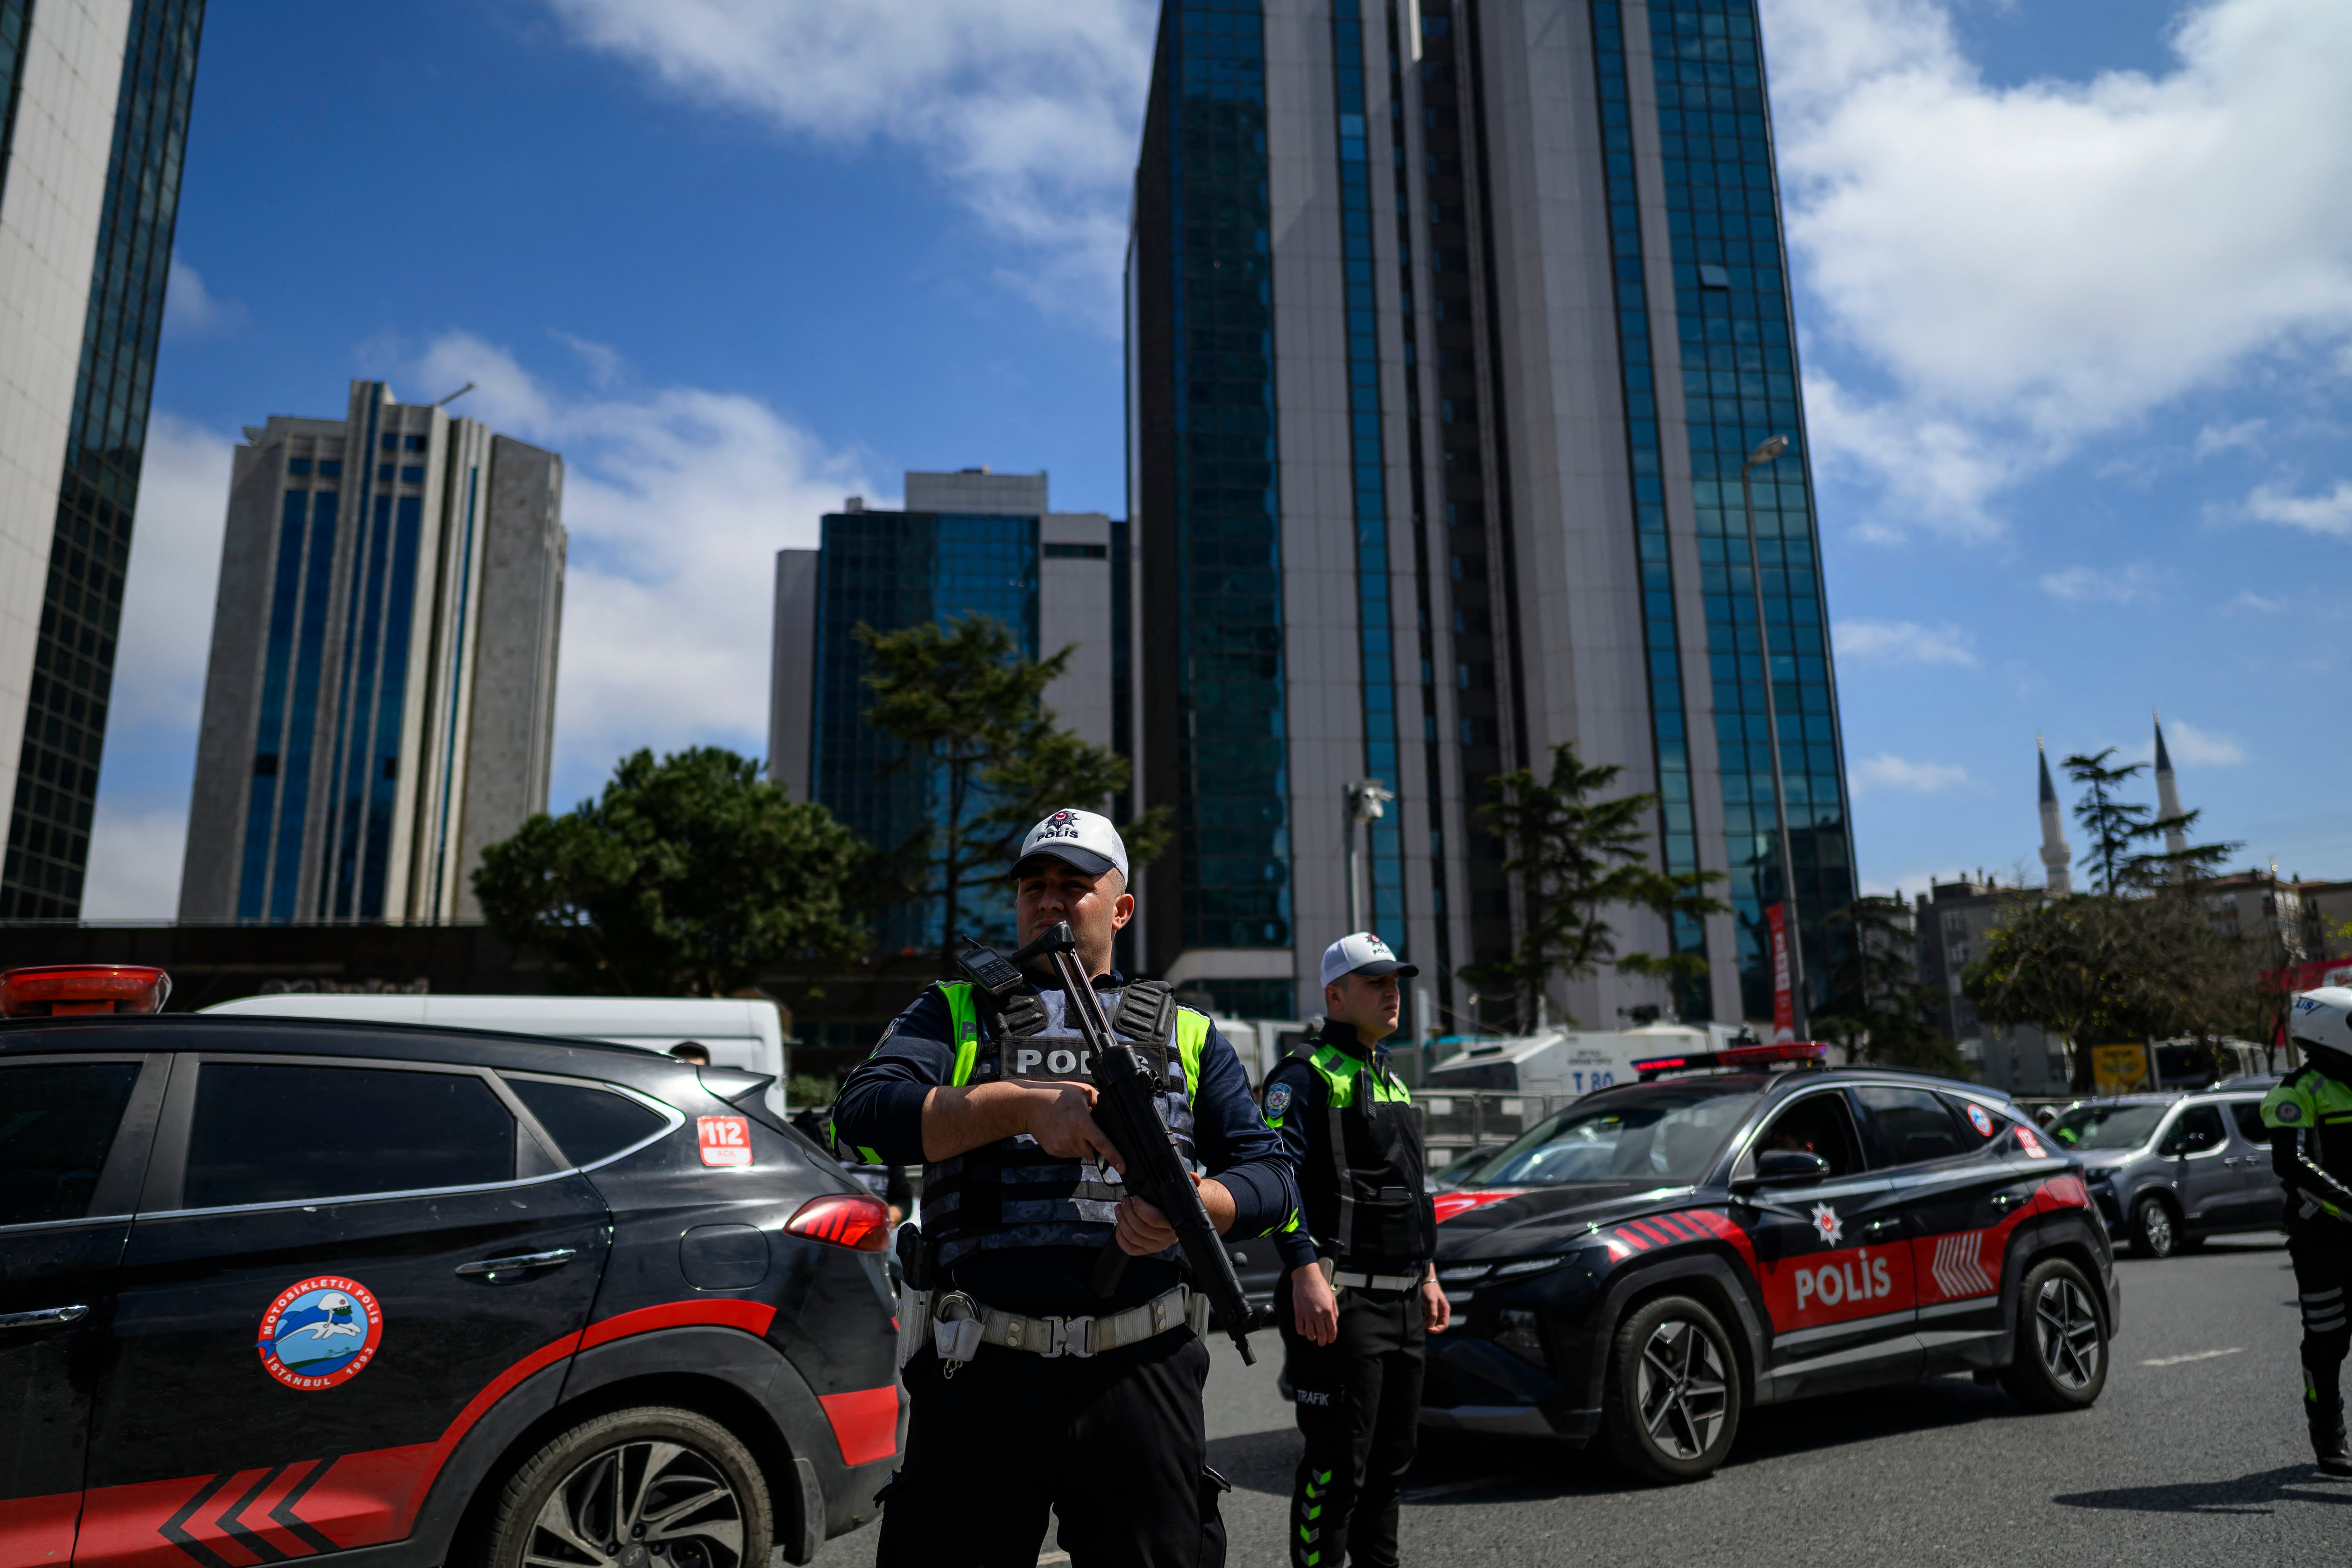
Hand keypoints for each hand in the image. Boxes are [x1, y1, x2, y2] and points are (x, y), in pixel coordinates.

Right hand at [1024, 1082, 1123, 1172]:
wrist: (1029, 1105)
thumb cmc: (1055, 1096)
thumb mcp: (1082, 1092)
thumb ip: (1098, 1102)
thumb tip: (1111, 1112)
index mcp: (1082, 1123)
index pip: (1101, 1143)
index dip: (1114, 1156)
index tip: (1123, 1168)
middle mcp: (1072, 1138)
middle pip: (1092, 1153)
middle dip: (1093, 1146)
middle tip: (1085, 1131)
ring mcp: (1061, 1146)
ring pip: (1080, 1154)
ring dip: (1081, 1146)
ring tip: (1071, 1129)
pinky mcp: (1053, 1151)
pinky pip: (1069, 1155)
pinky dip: (1070, 1147)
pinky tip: (1063, 1133)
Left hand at [1114, 1173, 1234, 1254]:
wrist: (1186, 1217)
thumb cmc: (1181, 1204)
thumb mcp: (1187, 1191)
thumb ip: (1191, 1182)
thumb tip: (1193, 1178)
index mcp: (1175, 1223)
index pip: (1153, 1219)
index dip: (1140, 1208)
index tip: (1135, 1198)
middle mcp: (1166, 1237)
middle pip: (1140, 1228)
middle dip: (1128, 1212)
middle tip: (1125, 1200)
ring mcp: (1157, 1245)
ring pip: (1134, 1237)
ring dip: (1122, 1222)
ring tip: (1120, 1209)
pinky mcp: (1148, 1250)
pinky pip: (1131, 1249)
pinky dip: (1121, 1239)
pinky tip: (1119, 1227)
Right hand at [1291, 1264, 1338, 1344]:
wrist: (1307, 1277)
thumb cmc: (1320, 1286)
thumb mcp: (1331, 1297)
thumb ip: (1334, 1311)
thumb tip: (1334, 1322)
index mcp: (1328, 1310)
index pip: (1332, 1330)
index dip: (1331, 1338)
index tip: (1330, 1340)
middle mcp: (1318, 1314)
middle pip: (1321, 1334)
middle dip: (1322, 1341)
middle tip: (1321, 1342)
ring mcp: (1307, 1314)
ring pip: (1310, 1334)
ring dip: (1312, 1337)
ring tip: (1313, 1337)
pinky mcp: (1298, 1312)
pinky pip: (1299, 1328)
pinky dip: (1302, 1332)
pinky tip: (1304, 1331)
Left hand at [1421, 1274, 1451, 1333]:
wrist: (1426, 1282)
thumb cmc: (1430, 1290)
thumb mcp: (1431, 1302)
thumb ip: (1432, 1314)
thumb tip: (1431, 1326)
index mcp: (1445, 1310)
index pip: (1445, 1325)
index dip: (1438, 1329)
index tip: (1430, 1330)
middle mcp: (1442, 1312)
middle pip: (1440, 1324)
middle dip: (1434, 1328)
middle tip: (1426, 1328)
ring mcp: (1436, 1311)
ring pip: (1434, 1322)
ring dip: (1430, 1325)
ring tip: (1424, 1324)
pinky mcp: (1431, 1309)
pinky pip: (1430, 1318)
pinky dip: (1427, 1321)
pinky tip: (1423, 1321)